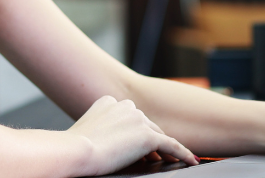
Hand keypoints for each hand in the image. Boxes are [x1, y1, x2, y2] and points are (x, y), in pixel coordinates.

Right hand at [67, 95, 198, 175]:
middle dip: (150, 142)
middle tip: (155, 158)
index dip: (134, 134)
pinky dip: (183, 153)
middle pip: (146, 126)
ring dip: (164, 150)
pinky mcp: (148, 136)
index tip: (136, 146)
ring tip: (170, 162)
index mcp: (108, 102)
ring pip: (158, 136)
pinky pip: (172, 146)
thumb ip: (99, 131)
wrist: (75, 151)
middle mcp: (125, 106)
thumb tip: (108, 145)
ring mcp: (138, 119)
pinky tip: (191, 160)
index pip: (130, 119)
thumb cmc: (73, 148)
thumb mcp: (84, 131)